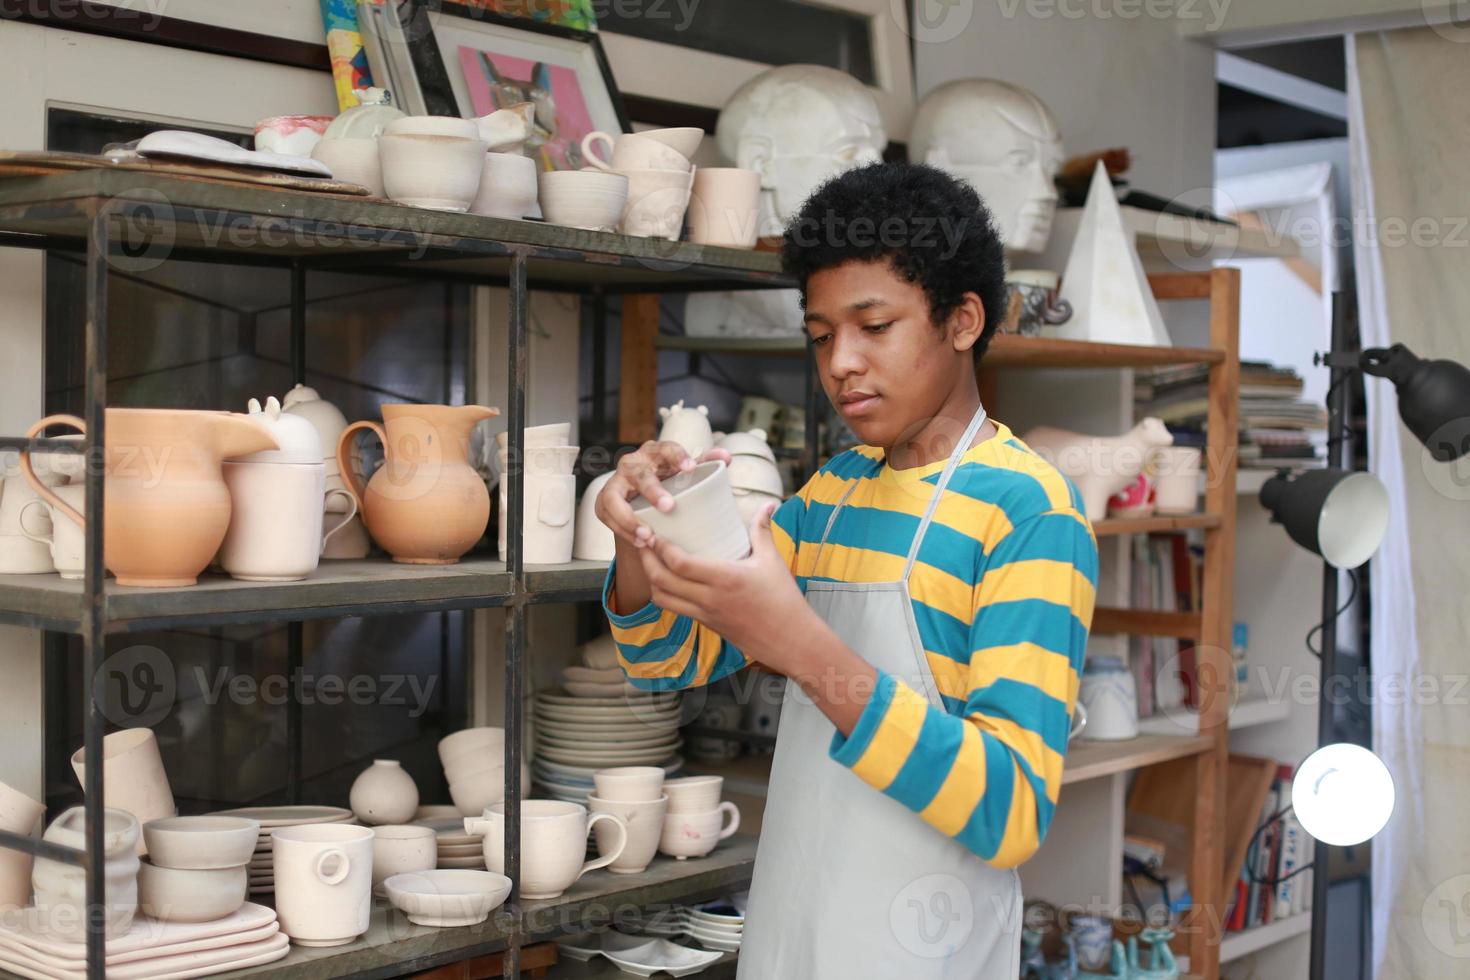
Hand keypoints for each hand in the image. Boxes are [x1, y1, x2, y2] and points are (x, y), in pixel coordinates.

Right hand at [596, 441, 730, 548]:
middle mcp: (632, 464)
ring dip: (629, 518)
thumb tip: (726, 458)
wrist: (642, 495)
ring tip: (648, 536)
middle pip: (640, 475)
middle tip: (669, 507)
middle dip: (652, 491)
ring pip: (613, 499)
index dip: (677, 456)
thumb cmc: (669, 479)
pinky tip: (640, 542)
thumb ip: (705, 463)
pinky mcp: (604, 502)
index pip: (665, 448)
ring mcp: (615, 483)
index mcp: (655, 453)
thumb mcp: (685, 471)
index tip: (690, 468)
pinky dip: (623, 530)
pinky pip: (608, 516)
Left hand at [637, 500, 815, 672]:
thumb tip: (768, 504)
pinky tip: (666, 579)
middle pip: (661, 580)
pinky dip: (664, 593)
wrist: (790, 640)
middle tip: (642, 540)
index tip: (653, 531)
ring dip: (650, 578)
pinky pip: (674, 608)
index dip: (660, 547)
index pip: (680, 564)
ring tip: (649, 559)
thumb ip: (763, 530)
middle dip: (646, 559)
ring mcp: (705, 614)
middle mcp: (709, 598)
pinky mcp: (705, 623)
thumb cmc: (783, 600)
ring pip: (662, 598)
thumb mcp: (773, 561)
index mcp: (725, 578)